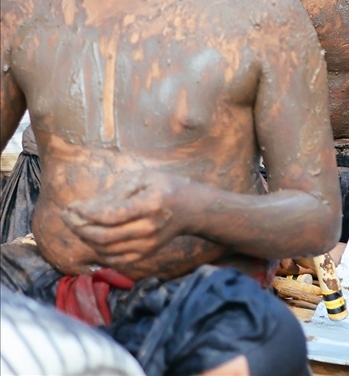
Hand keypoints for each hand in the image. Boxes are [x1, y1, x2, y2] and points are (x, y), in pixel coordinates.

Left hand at [62, 172, 192, 266]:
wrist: (192, 209)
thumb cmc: (166, 187)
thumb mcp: (144, 178)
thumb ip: (115, 192)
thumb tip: (84, 208)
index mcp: (151, 204)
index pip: (110, 215)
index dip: (85, 214)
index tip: (71, 207)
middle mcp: (150, 228)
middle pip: (104, 236)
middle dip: (79, 228)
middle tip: (67, 217)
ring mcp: (149, 244)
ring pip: (106, 250)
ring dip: (85, 239)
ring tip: (76, 225)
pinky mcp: (146, 254)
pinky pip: (115, 260)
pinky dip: (98, 251)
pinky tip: (92, 238)